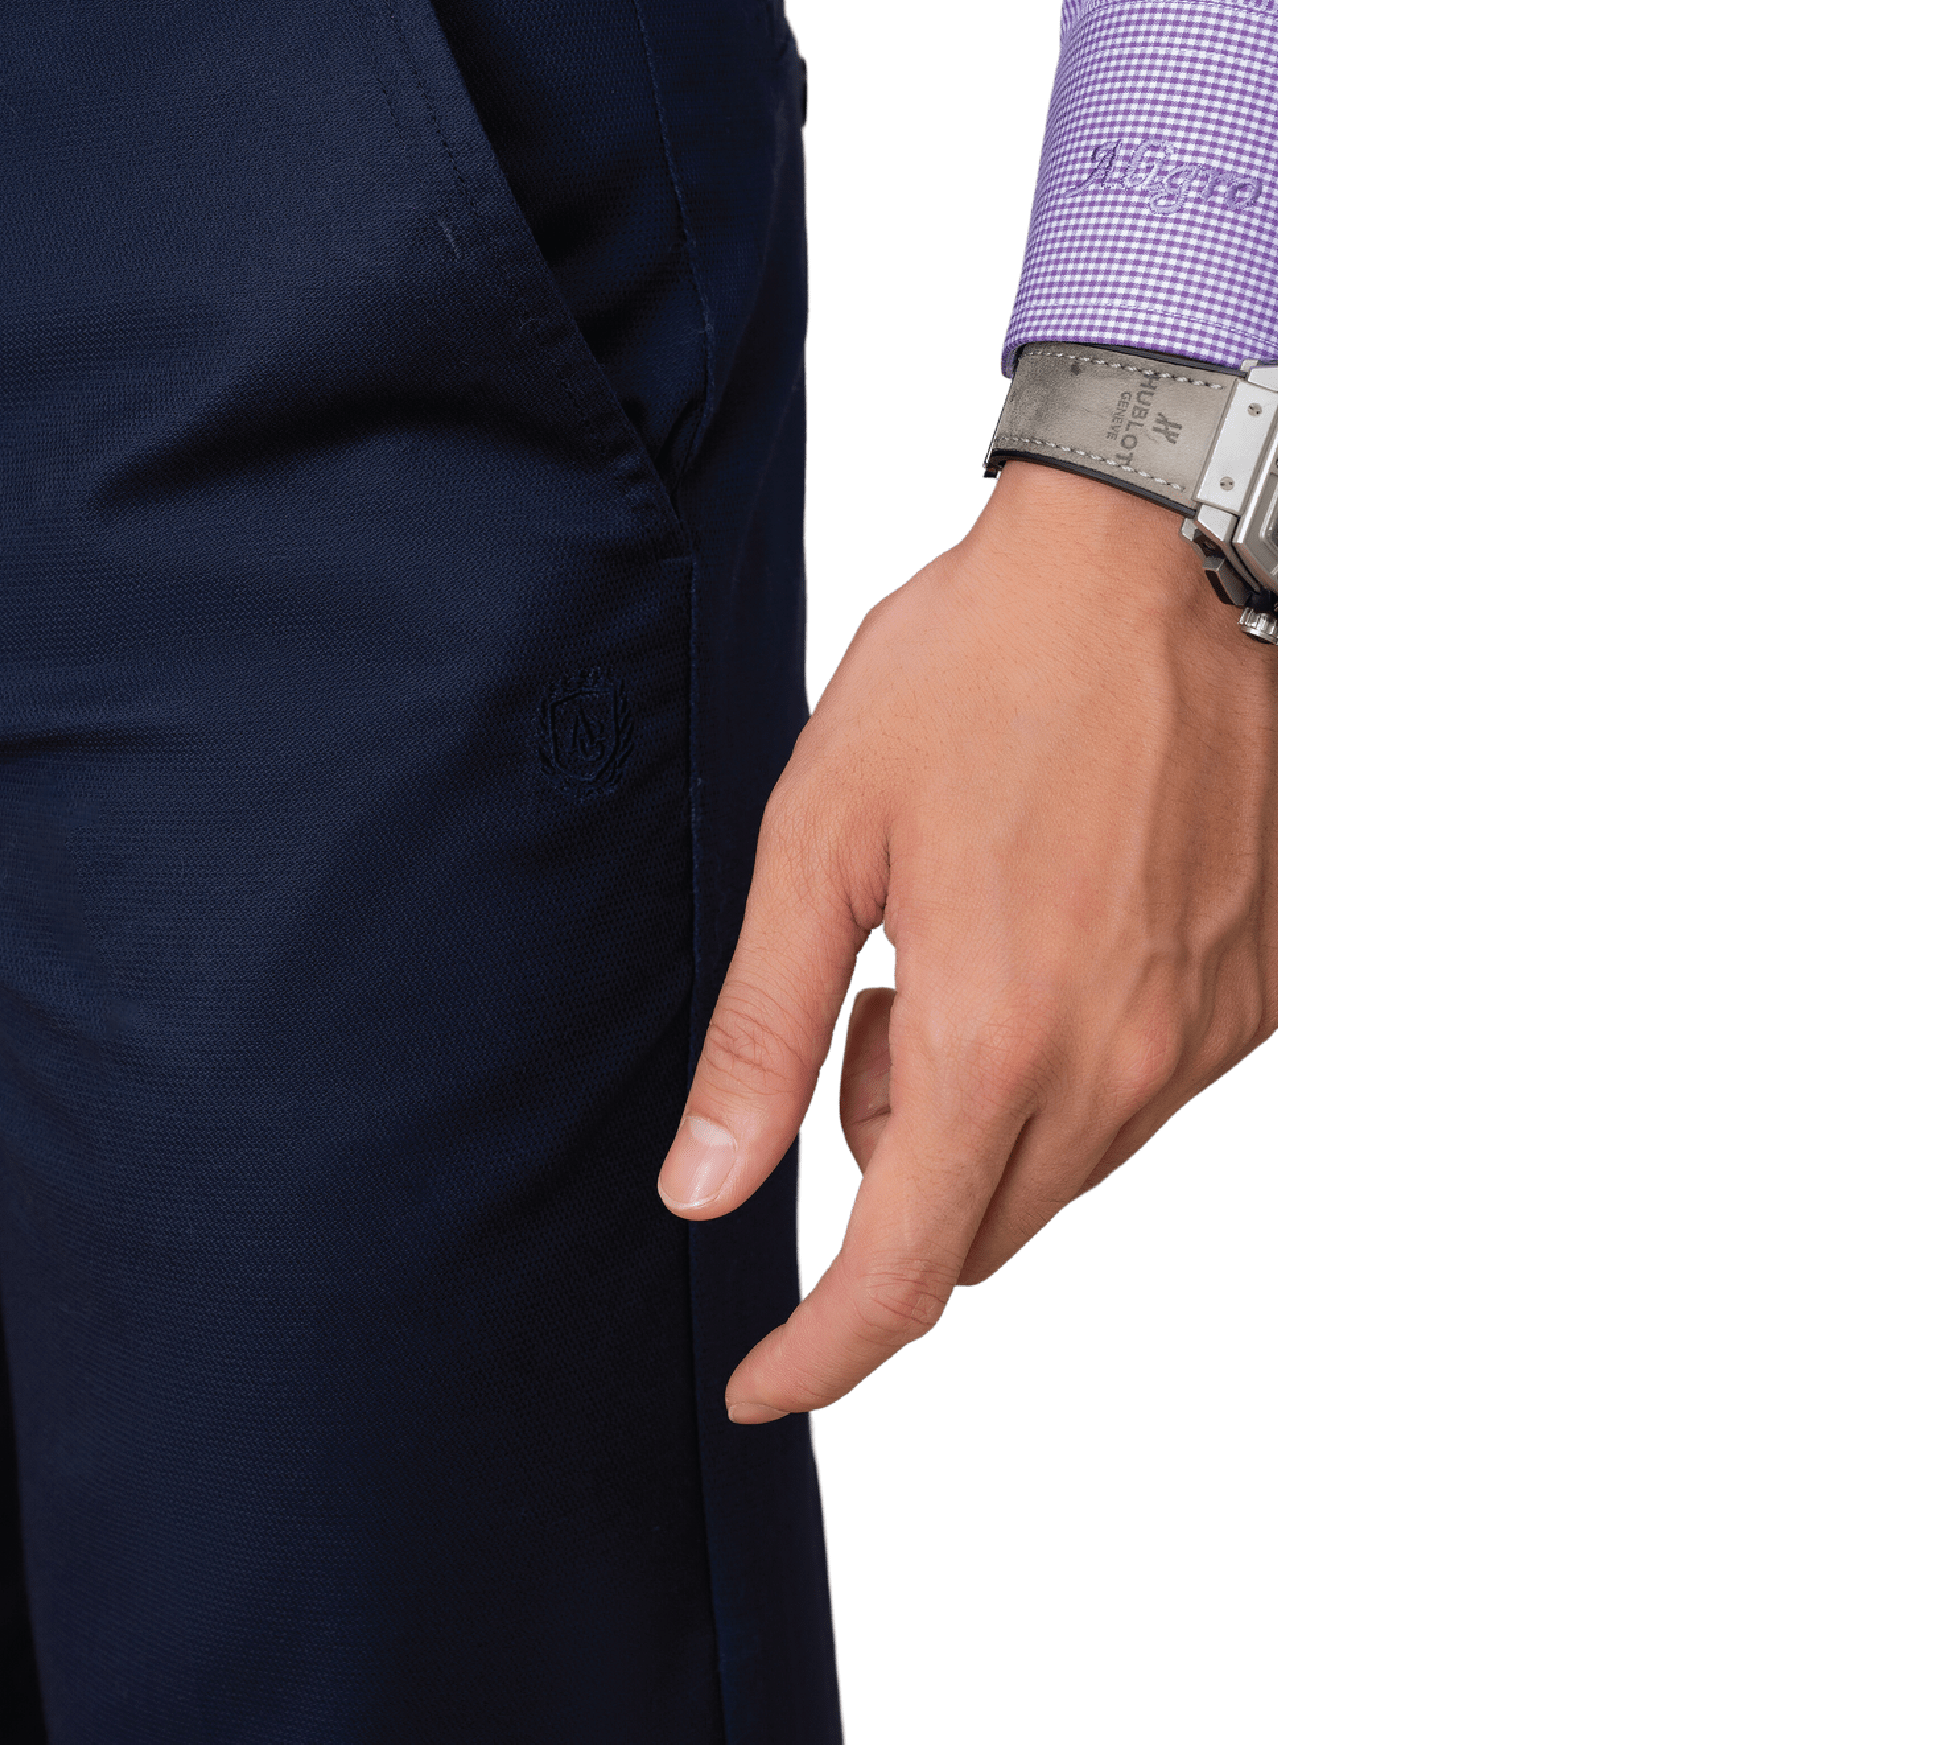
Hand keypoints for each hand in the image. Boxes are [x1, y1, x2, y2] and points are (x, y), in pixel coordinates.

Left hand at [656, 460, 1277, 1420]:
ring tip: (949, 961)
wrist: (1138, 568)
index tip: (766, 1383)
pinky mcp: (1247, 999)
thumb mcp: (820, 841)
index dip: (824, 1352)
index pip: (903, 1274)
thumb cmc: (965, 680)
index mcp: (996, 1037)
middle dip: (891, 1187)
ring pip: (1061, 1175)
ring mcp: (1199, 1037)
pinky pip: (1136, 1105)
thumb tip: (703, 1192)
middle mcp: (1119, 1066)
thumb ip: (764, 1034)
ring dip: (977, 1123)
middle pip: (981, 1233)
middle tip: (863, 1028)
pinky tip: (1041, 948)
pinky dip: (1064, 1076)